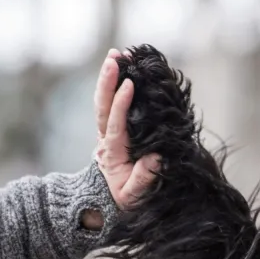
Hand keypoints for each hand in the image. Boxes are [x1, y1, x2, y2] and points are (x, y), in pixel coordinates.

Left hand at [92, 48, 160, 217]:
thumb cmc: (124, 200)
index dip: (121, 103)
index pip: (115, 123)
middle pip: (103, 105)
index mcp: (112, 152)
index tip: (128, 84)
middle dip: (108, 80)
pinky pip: (110, 105)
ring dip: (108, 77)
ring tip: (116, 54)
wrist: (108, 203)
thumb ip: (143, 179)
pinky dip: (113, 86)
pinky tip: (121, 69)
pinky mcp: (112, 130)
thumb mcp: (133, 196)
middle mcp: (106, 139)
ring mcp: (107, 133)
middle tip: (115, 58)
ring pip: (104, 101)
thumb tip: (155, 158)